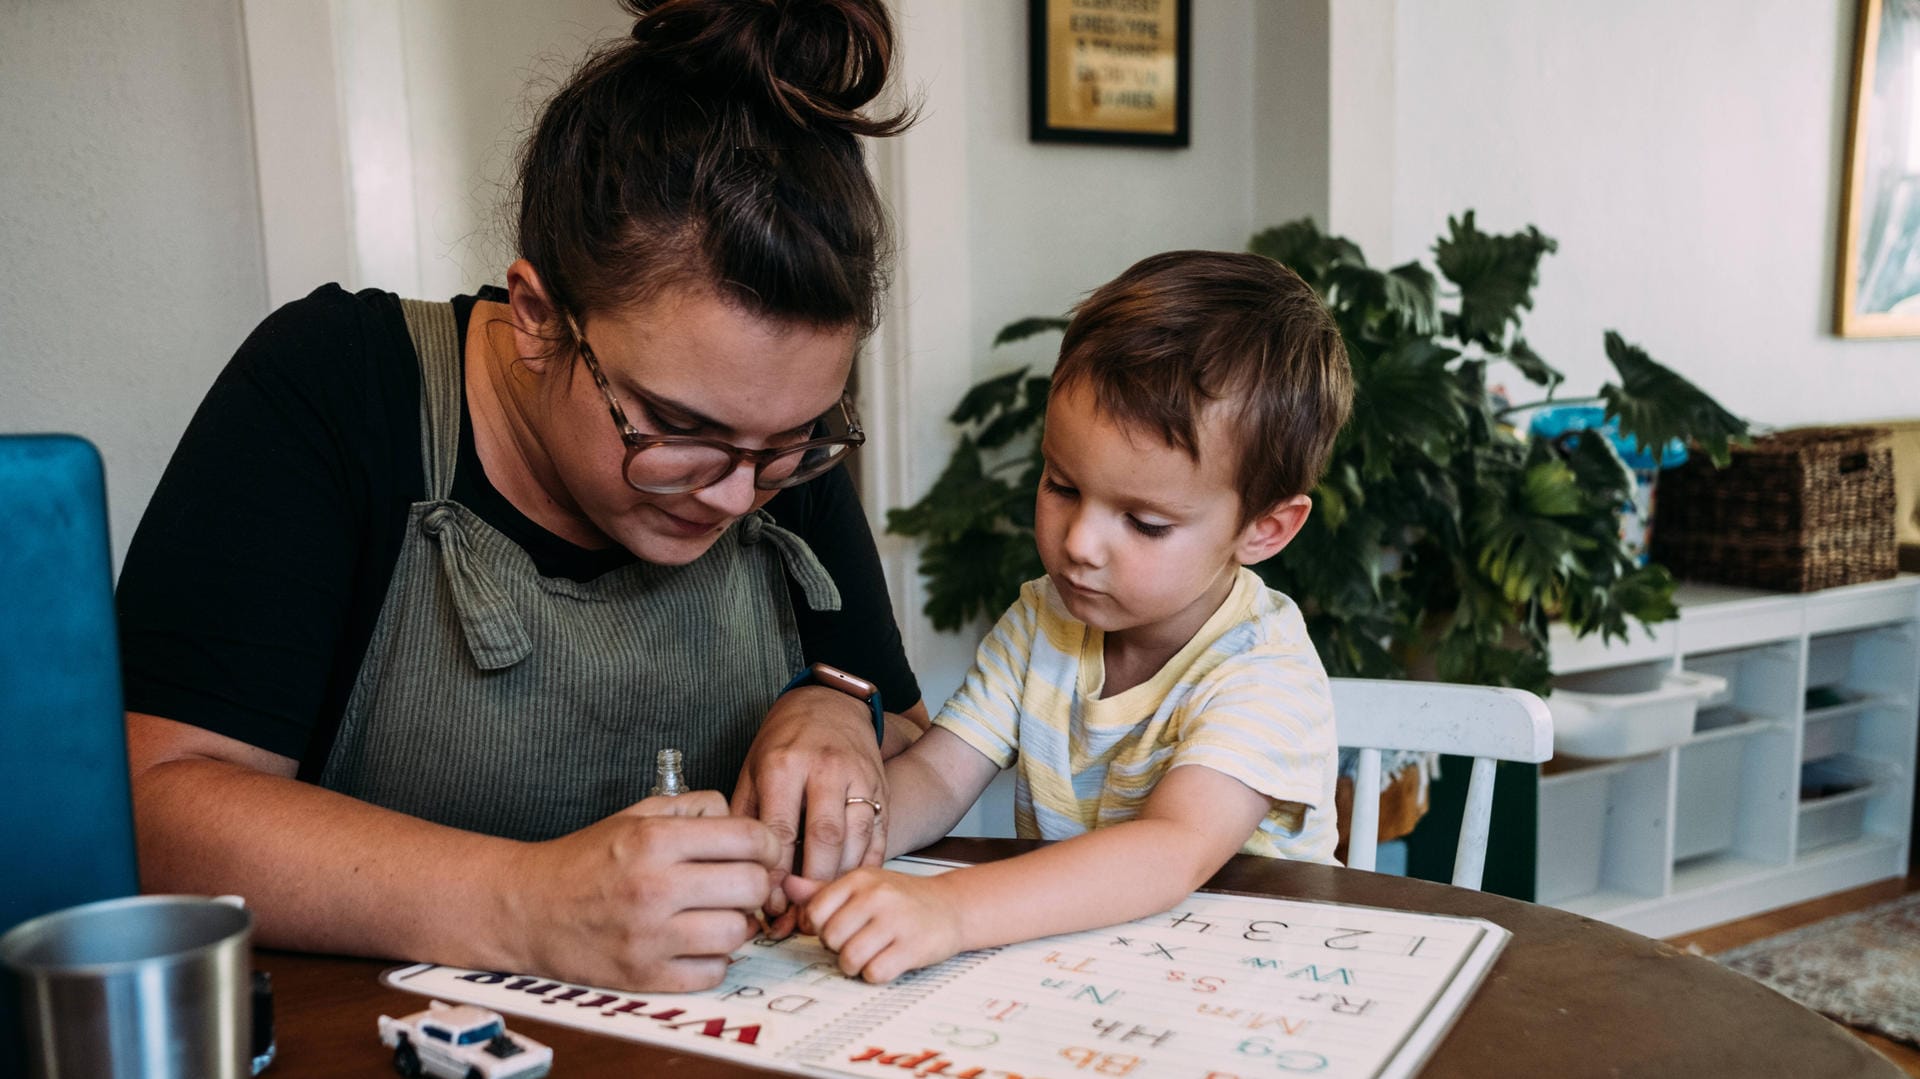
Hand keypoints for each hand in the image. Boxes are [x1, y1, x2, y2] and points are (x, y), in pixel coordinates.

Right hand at [502, 790, 780, 991]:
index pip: (747, 838)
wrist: (527, 908)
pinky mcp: (644, 976)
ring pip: (737, 933)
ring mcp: (649, 937)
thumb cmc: (586, 859)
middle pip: (751, 886)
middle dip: (756, 883)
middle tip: (742, 883)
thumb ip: (693, 808)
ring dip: (738, 924)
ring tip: (720, 914)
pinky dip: (715, 959)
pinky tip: (699, 942)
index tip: (761, 851)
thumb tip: (742, 822)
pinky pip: (712, 972)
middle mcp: (654, 887)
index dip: (767, 844)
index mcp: (655, 840)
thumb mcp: (636, 815)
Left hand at [732, 686, 889, 890]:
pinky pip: (878, 836)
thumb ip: (747, 817)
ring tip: (822, 903)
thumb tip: (744, 871)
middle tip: (798, 911)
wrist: (830, 704)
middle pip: (824, 840)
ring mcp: (860, 777)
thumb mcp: (753, 769)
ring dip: (839, 880)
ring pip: (856, 841)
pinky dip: (865, 866)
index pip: (781, 832)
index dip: (775, 874)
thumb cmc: (784, 741)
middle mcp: (826, 769)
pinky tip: (848, 883)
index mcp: (785, 764)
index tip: (769, 901)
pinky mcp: (881, 788)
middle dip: (811, 883)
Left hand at [785, 868, 963, 982]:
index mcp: (861, 878)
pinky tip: (888, 961)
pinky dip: (877, 974)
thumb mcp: (865, 886)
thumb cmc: (902, 898)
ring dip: (856, 965)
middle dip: (839, 948)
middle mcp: (878, 896)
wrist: (952, 906)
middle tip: (857, 941)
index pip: (815, 912)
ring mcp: (896, 921)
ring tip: (870, 954)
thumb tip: (785, 885)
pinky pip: (875, 973)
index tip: (837, 928)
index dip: (821, 927)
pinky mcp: (913, 947)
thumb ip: (823, 890)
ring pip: (849, 958)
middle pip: (830, 938)